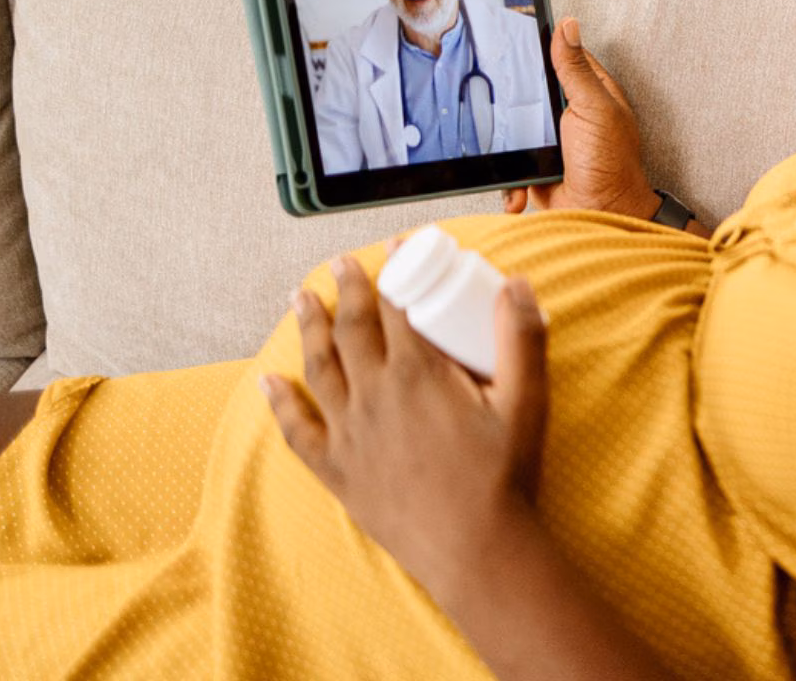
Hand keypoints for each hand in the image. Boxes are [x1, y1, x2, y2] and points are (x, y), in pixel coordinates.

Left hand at [260, 255, 549, 593]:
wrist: (474, 548)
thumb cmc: (503, 476)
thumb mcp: (526, 401)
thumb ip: (520, 338)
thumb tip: (518, 285)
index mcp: (418, 374)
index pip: (397, 306)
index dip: (395, 270)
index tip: (395, 246)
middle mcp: (375, 395)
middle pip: (352, 328)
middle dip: (345, 289)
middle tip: (340, 263)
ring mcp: (350, 433)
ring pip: (320, 368)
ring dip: (309, 329)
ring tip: (302, 299)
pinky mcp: (338, 470)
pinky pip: (299, 430)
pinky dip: (280, 403)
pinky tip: (269, 382)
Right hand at [504, 17, 656, 218]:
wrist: (602, 215)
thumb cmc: (611, 164)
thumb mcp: (594, 108)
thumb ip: (576, 70)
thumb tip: (567, 26)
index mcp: (590, 92)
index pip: (562, 57)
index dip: (540, 46)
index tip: (511, 35)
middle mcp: (570, 114)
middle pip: (531, 92)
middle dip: (513, 99)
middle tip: (497, 100)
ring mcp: (551, 142)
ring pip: (515, 129)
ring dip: (507, 144)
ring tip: (511, 153)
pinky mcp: (535, 168)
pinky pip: (511, 166)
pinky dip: (511, 179)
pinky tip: (519, 186)